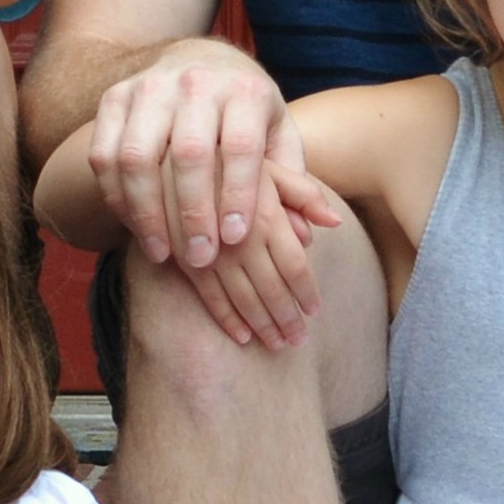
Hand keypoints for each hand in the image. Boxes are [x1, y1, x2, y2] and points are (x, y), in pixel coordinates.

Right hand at [87, 39, 331, 341]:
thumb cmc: (245, 112)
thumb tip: (322, 226)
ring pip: (137, 156)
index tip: (234, 239)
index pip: (241, 145)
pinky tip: (134, 226)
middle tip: (200, 260)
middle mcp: (195, 83)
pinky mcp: (114, 99)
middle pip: (189, 153)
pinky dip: (115, 196)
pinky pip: (104, 154)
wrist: (196, 60)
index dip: (238, 194)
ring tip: (162, 253)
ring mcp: (148, 88)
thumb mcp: (278, 134)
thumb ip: (295, 181)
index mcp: (244, 89)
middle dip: (192, 212)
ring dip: (147, 212)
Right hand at [179, 155, 351, 352]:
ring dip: (262, 325)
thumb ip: (302, 192)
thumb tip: (335, 221)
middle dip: (287, 318)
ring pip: (243, 298)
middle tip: (299, 340)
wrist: (168, 157)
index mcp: (265, 214)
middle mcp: (240, 238)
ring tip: (277, 345)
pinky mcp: (184, 259)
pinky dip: (227, 319)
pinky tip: (242, 337)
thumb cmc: (226, 160)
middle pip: (272, 288)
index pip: (295, 265)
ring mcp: (211, 252)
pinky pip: (209, 297)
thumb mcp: (266, 165)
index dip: (306, 292)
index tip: (315, 312)